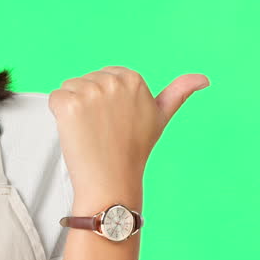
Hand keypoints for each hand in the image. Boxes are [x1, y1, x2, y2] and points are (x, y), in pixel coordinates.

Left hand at [48, 66, 209, 199]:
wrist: (112, 182)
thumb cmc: (134, 151)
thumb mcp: (160, 117)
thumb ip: (179, 93)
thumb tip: (205, 78)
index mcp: (133, 78)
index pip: (103, 77)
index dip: (104, 102)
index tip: (115, 121)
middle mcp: (113, 80)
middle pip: (84, 81)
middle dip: (89, 104)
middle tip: (103, 130)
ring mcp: (90, 91)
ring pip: (69, 89)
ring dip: (73, 111)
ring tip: (92, 133)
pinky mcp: (69, 104)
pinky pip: (54, 100)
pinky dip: (59, 117)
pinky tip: (76, 133)